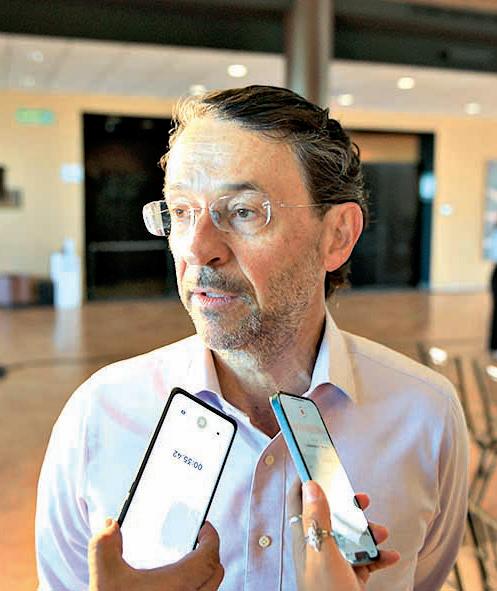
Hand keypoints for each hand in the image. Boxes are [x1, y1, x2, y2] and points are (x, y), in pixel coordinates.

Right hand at [88, 519, 223, 590]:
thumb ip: (104, 546)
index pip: (209, 558)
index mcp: (175, 586)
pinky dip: (195, 590)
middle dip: (209, 555)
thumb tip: (110, 525)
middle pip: (214, 575)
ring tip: (188, 564)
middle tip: (198, 542)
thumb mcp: (103, 578)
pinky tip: (176, 586)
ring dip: (203, 575)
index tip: (204, 528)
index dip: (211, 538)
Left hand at [288, 480, 399, 590]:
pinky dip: (378, 556)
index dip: (307, 481)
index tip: (320, 464)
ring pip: (350, 537)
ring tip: (382, 534)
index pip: (298, 501)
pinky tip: (391, 556)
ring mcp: (333, 563)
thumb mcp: (323, 552)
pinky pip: (365, 560)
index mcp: (304, 538)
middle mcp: (316, 548)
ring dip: (369, 533)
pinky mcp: (349, 579)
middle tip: (364, 499)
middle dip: (349, 507)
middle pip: (330, 516)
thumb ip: (317, 518)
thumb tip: (310, 483)